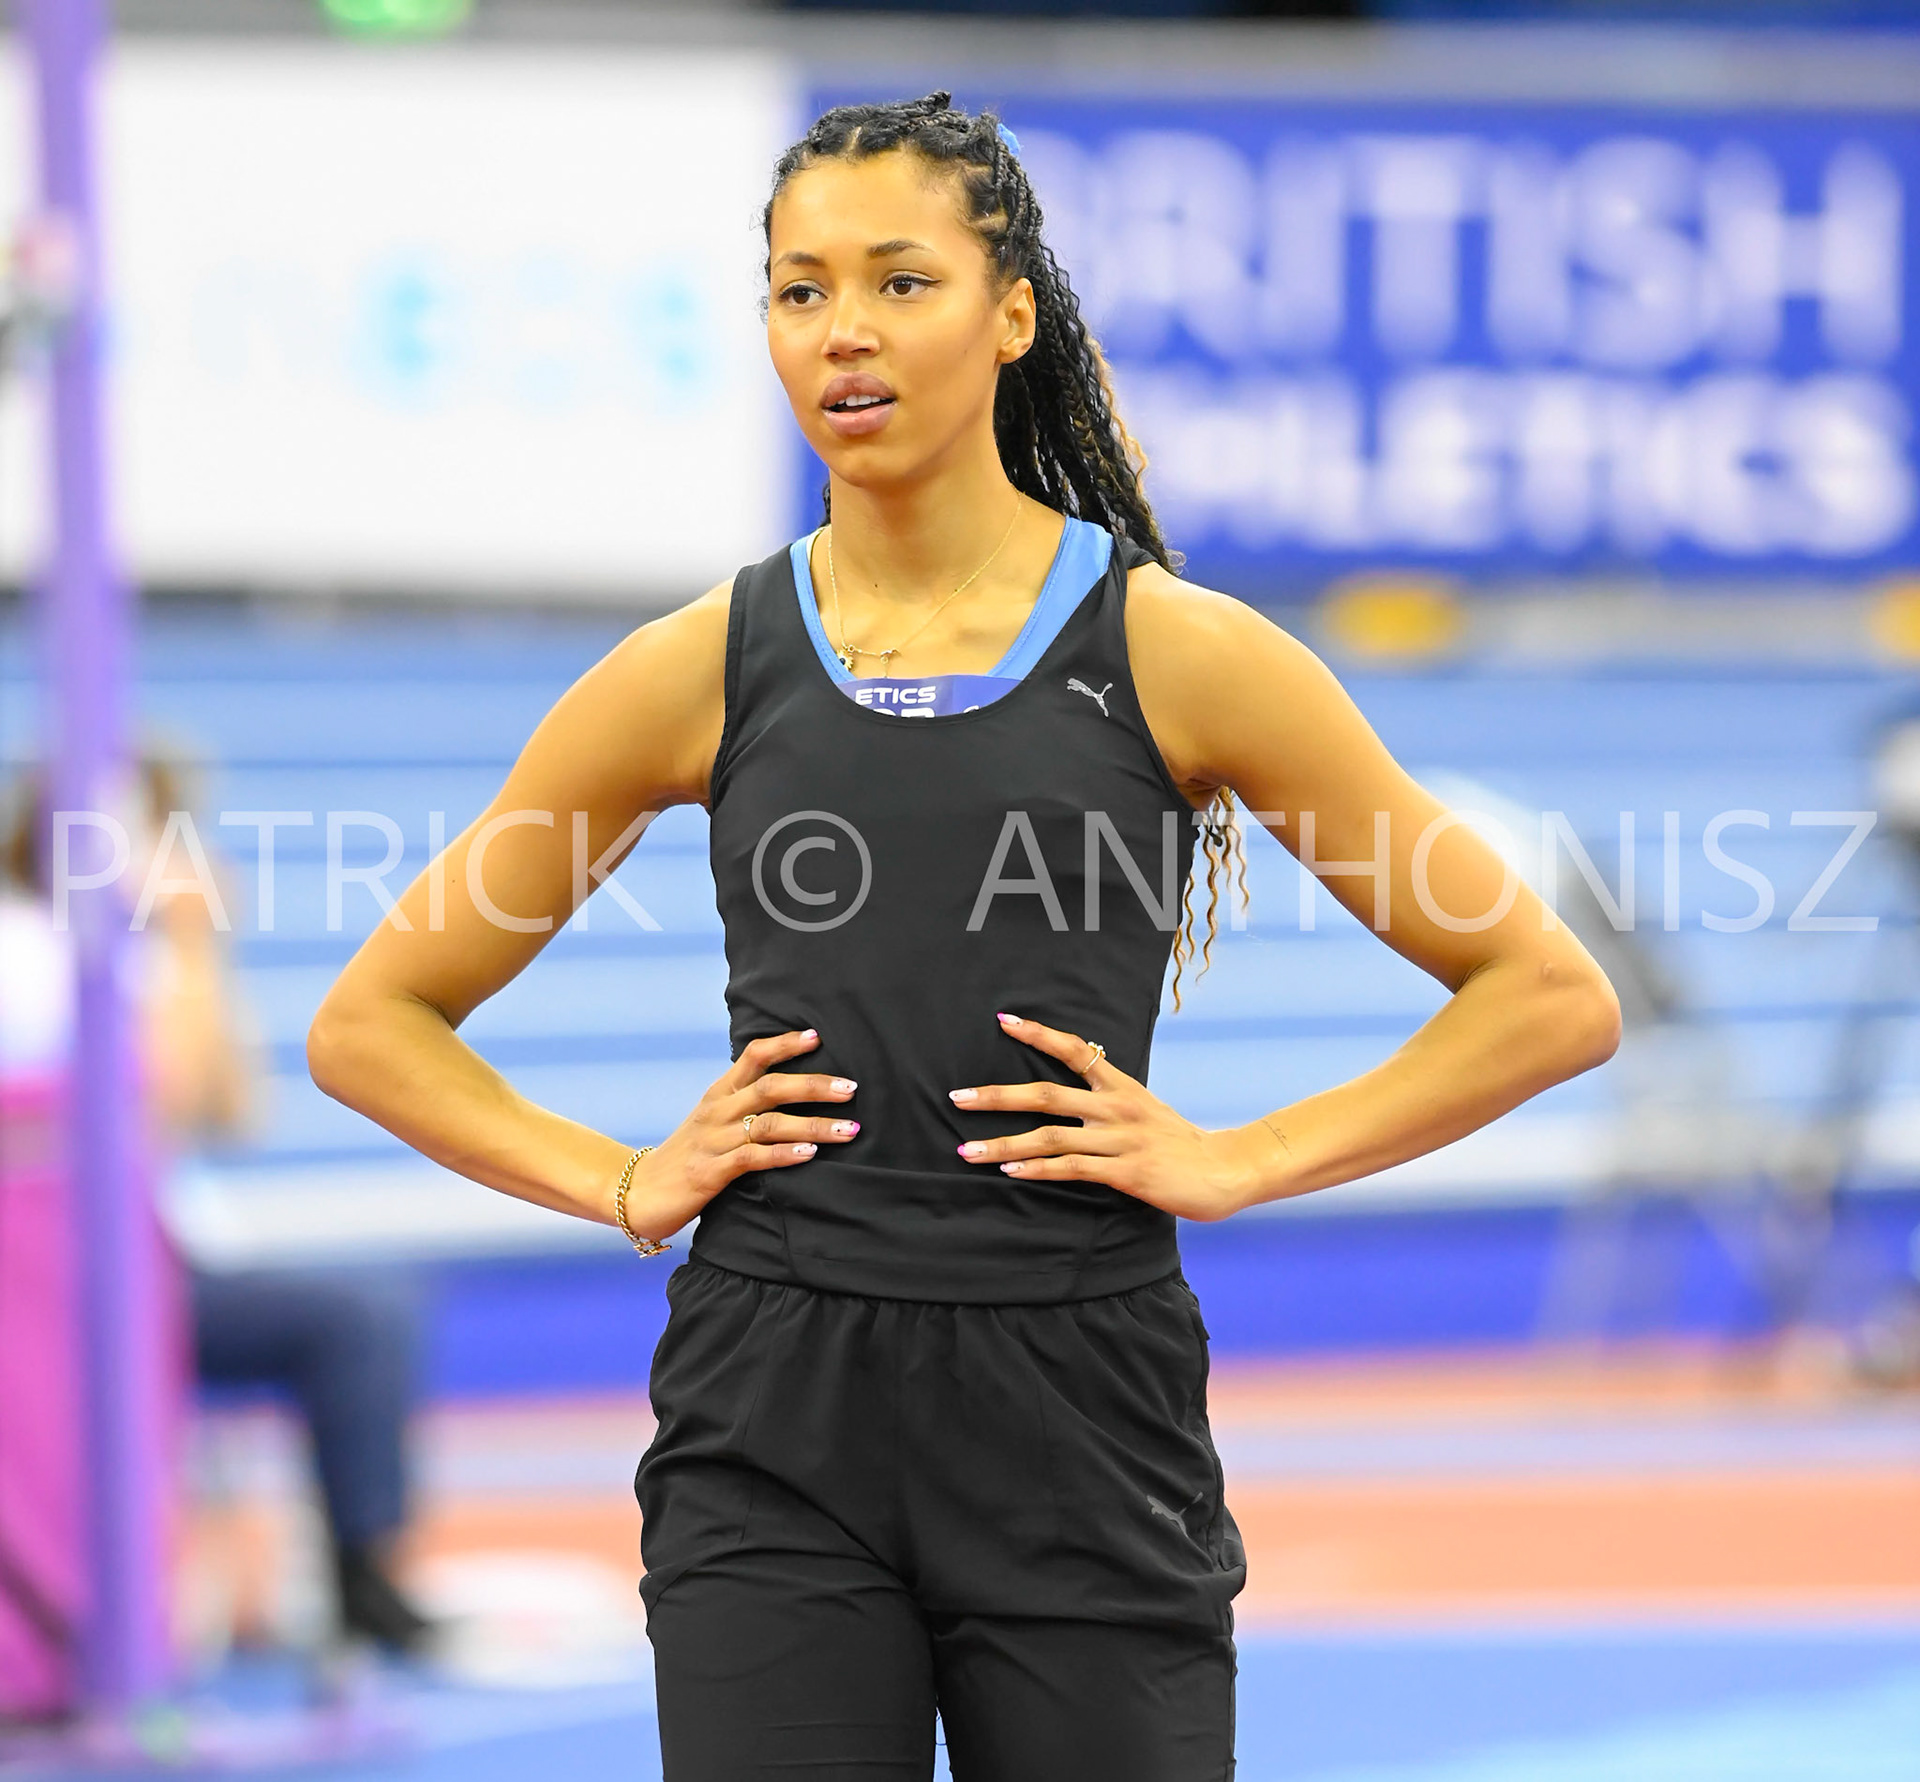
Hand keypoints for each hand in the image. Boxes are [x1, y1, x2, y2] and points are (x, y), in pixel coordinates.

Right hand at [616, 1028, 857, 1239]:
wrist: (637, 1193)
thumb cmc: (687, 1156)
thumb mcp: (713, 1122)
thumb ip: (745, 1105)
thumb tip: (794, 1092)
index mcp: (719, 1093)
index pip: (753, 1057)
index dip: (785, 1044)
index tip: (818, 1037)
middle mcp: (717, 1111)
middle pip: (770, 1087)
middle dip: (814, 1085)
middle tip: (850, 1088)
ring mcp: (712, 1141)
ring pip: (769, 1124)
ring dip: (813, 1125)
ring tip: (848, 1129)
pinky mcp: (709, 1173)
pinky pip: (751, 1158)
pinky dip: (783, 1154)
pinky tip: (808, 1153)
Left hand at [948, 1012, 1277, 1221]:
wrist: (1224, 1170)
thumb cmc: (1180, 1143)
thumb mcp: (1146, 1109)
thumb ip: (1110, 1100)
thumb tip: (1076, 1088)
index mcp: (1121, 1086)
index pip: (1076, 1049)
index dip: (1039, 1033)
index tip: (1004, 1020)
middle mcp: (1116, 1107)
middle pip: (1047, 1093)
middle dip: (997, 1096)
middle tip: (957, 1097)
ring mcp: (1120, 1139)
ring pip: (1051, 1137)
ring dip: (1004, 1144)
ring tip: (968, 1151)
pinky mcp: (1126, 1172)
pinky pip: (1073, 1169)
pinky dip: (1039, 1169)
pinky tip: (1012, 1171)